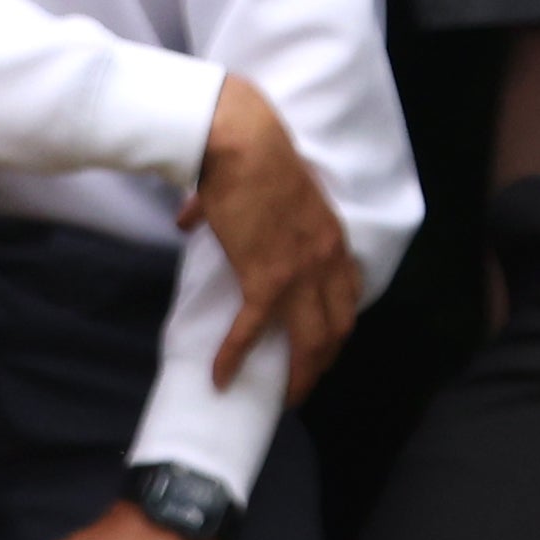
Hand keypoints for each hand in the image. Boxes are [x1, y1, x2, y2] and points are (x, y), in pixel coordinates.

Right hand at [186, 71, 361, 394]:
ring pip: (311, 341)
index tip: (325, 338)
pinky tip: (221, 376)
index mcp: (331, 235)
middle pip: (338, 326)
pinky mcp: (266, 280)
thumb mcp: (265, 186)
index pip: (349, 291)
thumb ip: (239, 209)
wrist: (241, 142)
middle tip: (307, 379)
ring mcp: (301, 273)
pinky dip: (236, 357)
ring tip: (286, 397)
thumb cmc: (250, 152)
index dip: (339, 321)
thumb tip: (190, 216)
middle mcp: (326, 259)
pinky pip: (254, 331)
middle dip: (326, 359)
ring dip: (301, 375)